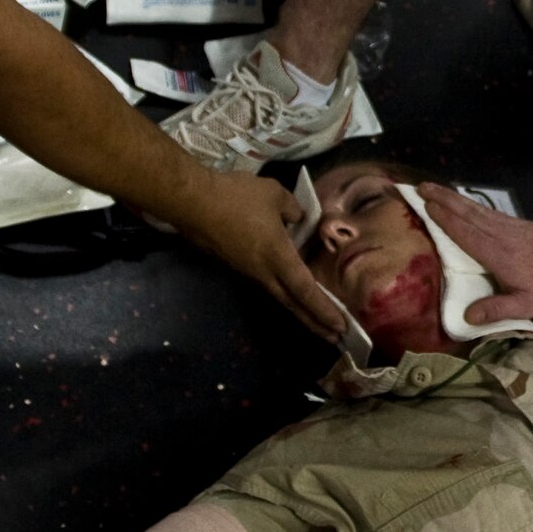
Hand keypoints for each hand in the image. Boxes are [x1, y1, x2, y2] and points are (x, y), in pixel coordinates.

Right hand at [178, 172, 344, 342]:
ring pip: (279, 296)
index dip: (323, 309)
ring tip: (317, 320)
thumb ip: (293, 209)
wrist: (192, 203)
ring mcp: (248, 270)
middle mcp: (263, 271)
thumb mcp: (274, 194)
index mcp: (277, 256)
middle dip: (315, 322)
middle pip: (293, 303)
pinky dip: (285, 293)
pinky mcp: (236, 264)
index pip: (304, 289)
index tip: (340, 326)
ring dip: (300, 310)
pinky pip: (266, 283)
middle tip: (336, 337)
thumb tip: (297, 218)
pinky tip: (291, 290)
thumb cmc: (235, 198)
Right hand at [416, 182, 532, 321]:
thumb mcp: (527, 306)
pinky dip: (471, 204)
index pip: (467, 233)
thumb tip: (466, 318)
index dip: (446, 219)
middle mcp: (502, 235)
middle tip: (420, 186)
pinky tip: (464, 202)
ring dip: (454, 197)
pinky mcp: (519, 224)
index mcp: (499, 254)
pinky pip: (488, 211)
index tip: (426, 205)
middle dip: (443, 199)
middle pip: (468, 213)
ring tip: (434, 188)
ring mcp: (511, 226)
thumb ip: (497, 310)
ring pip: (477, 209)